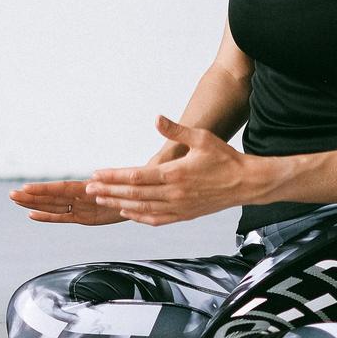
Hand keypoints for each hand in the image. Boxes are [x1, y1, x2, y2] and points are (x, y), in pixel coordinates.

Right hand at [9, 180, 124, 225]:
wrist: (141, 195)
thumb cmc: (135, 184)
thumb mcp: (125, 180)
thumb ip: (110, 181)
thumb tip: (92, 179)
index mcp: (88, 187)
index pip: (61, 189)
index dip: (44, 190)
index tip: (26, 187)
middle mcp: (80, 197)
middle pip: (52, 197)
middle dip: (32, 196)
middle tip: (11, 194)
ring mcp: (80, 207)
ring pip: (53, 206)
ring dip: (34, 203)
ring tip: (16, 200)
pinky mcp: (83, 217)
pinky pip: (62, 217)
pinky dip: (48, 217)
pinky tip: (32, 215)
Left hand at [87, 116, 267, 225]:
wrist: (247, 183)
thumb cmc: (225, 158)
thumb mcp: (202, 138)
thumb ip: (176, 130)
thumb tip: (156, 118)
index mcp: (176, 174)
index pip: (136, 177)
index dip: (114, 176)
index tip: (97, 174)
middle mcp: (175, 194)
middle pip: (134, 194)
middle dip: (109, 191)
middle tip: (89, 189)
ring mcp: (179, 207)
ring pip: (142, 208)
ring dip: (119, 203)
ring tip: (101, 200)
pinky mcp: (184, 215)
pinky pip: (156, 219)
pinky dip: (139, 216)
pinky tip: (127, 211)